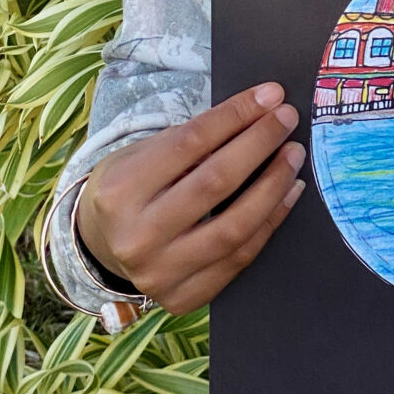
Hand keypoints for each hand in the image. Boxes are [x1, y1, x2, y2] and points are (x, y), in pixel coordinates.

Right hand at [75, 82, 305, 314]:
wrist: (101, 245)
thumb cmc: (131, 187)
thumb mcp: (143, 153)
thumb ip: (192, 138)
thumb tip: (259, 110)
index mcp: (121, 190)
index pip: (190, 142)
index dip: (236, 115)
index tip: (270, 95)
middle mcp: (137, 237)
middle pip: (216, 183)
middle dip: (260, 144)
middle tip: (287, 118)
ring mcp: (160, 274)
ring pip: (234, 227)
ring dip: (274, 186)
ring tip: (293, 156)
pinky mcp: (183, 298)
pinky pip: (239, 259)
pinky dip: (270, 222)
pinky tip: (287, 194)